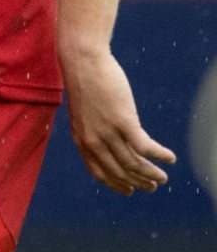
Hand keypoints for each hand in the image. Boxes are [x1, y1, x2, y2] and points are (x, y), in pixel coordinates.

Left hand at [62, 47, 174, 194]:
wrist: (82, 61)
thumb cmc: (85, 83)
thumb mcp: (84, 112)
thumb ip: (93, 128)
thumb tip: (109, 139)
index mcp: (81, 139)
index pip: (99, 172)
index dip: (116, 184)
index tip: (129, 190)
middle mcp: (93, 140)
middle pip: (119, 172)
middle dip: (138, 183)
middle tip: (152, 186)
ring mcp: (107, 131)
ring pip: (134, 163)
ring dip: (151, 174)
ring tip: (163, 178)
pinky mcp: (122, 120)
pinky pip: (145, 147)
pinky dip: (159, 156)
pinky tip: (170, 158)